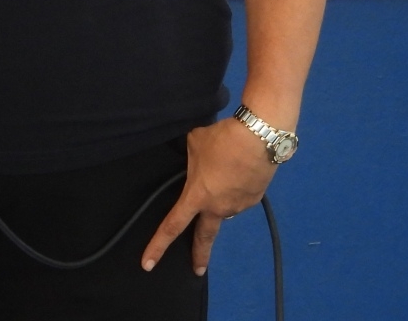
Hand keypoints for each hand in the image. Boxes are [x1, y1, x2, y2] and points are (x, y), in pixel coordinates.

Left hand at [141, 117, 276, 275]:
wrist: (259, 138)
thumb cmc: (221, 139)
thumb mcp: (195, 143)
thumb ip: (190, 159)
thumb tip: (197, 161)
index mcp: (197, 196)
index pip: (172, 226)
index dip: (158, 245)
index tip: (148, 264)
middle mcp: (218, 208)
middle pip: (205, 237)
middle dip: (200, 255)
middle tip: (197, 270)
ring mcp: (238, 206)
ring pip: (225, 207)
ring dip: (222, 196)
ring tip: (227, 169)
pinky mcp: (255, 199)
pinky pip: (240, 197)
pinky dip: (236, 188)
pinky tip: (240, 171)